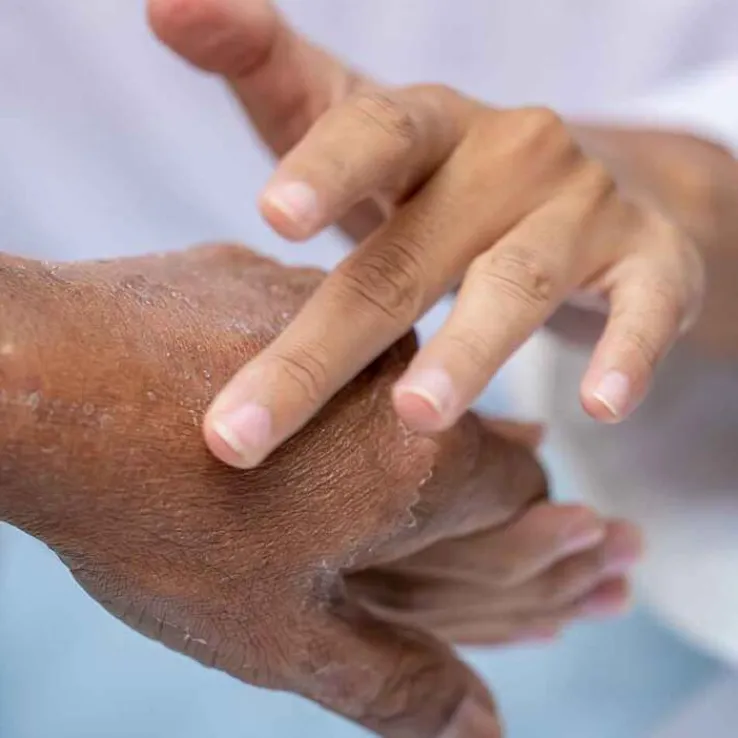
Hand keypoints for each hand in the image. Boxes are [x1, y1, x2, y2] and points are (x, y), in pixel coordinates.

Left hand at [0, 245, 639, 736]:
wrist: (35, 383)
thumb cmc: (154, 514)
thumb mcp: (278, 633)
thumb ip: (396, 682)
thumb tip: (484, 731)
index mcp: (417, 456)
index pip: (518, 488)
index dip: (519, 528)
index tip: (511, 549)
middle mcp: (391, 365)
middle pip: (454, 428)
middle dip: (448, 479)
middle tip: (407, 504)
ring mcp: (321, 305)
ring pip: (379, 376)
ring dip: (371, 421)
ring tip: (320, 457)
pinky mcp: (259, 278)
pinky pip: (309, 335)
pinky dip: (304, 375)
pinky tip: (249, 398)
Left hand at [150, 0, 703, 468]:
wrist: (587, 191)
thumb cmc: (444, 179)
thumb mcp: (363, 127)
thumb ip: (272, 75)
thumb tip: (163, 4)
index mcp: (430, 129)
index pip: (375, 132)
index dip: (327, 169)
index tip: (273, 214)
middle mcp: (506, 159)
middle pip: (403, 258)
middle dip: (320, 351)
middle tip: (245, 430)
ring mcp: (581, 211)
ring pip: (516, 285)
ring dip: (467, 352)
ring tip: (414, 417)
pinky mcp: (649, 261)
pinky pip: (644, 308)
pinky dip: (627, 354)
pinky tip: (602, 408)